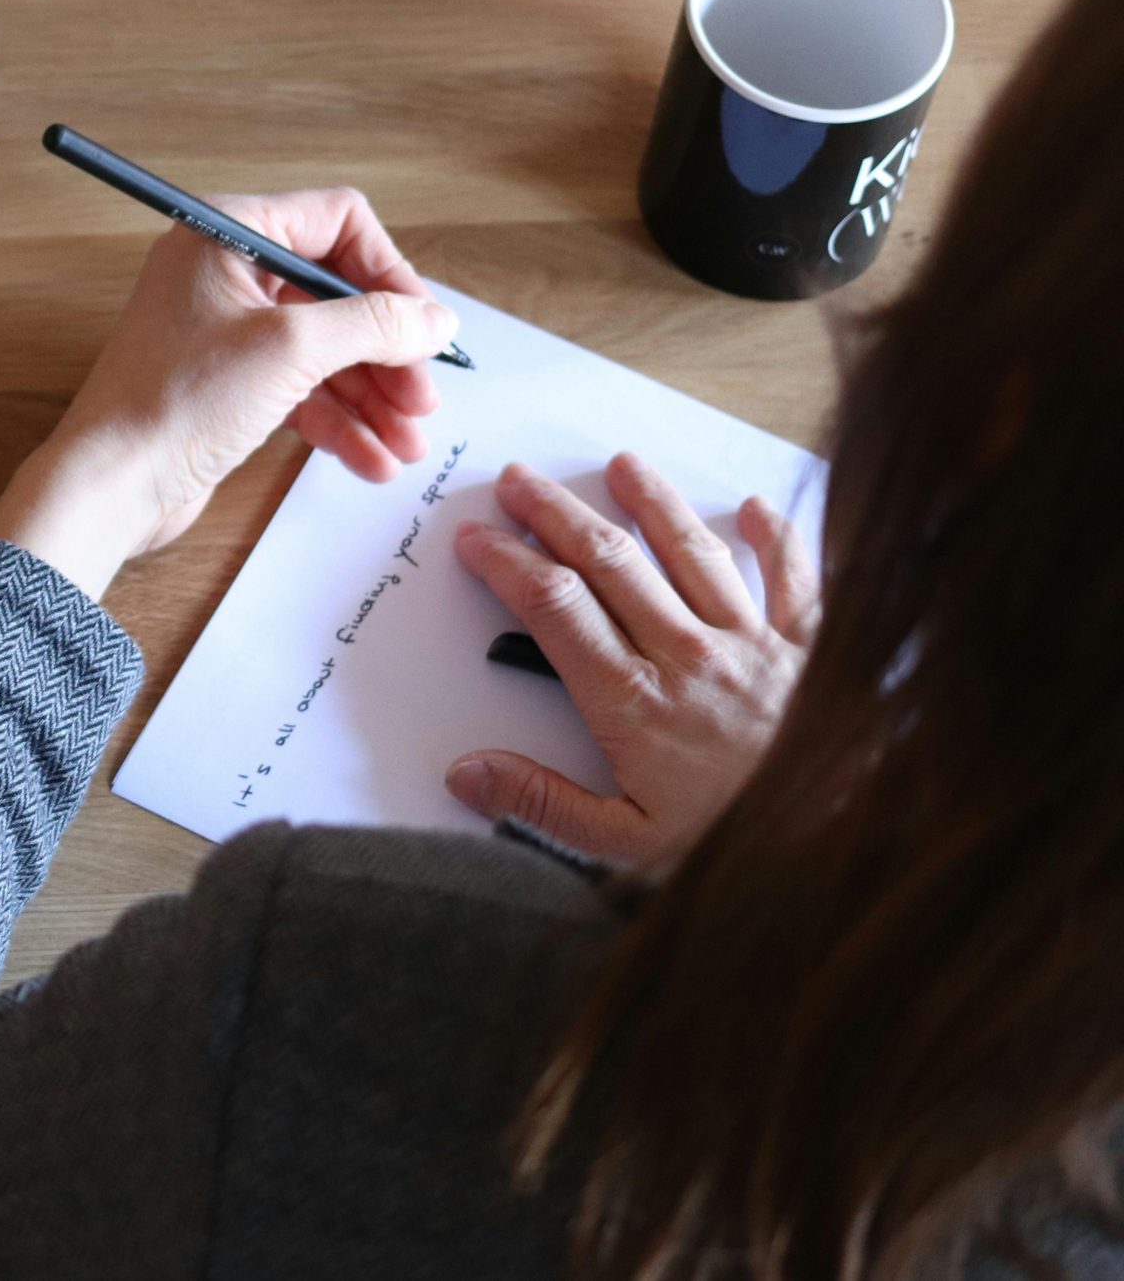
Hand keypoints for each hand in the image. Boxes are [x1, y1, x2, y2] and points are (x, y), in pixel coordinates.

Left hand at [0, 189, 458, 597]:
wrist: (110, 484)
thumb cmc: (177, 401)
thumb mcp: (292, 349)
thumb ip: (374, 324)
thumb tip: (435, 318)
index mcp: (227, 234)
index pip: (336, 222)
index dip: (389, 273)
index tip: (423, 327)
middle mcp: (224, 272)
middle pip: (336, 295)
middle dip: (386, 351)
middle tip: (423, 401)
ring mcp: (224, 331)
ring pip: (323, 350)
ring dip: (371, 396)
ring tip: (408, 444)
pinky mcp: (225, 385)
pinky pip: (299, 390)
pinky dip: (337, 422)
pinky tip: (372, 460)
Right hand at [447, 454, 819, 864]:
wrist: (850, 849)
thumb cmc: (738, 851)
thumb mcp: (625, 849)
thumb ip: (543, 804)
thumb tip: (466, 773)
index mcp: (632, 704)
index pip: (554, 608)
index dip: (508, 563)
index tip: (477, 537)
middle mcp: (688, 658)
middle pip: (608, 562)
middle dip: (556, 514)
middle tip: (520, 480)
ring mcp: (755, 646)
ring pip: (690, 552)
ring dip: (650, 503)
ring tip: (621, 465)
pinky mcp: (815, 650)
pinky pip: (794, 577)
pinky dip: (774, 538)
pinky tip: (753, 509)